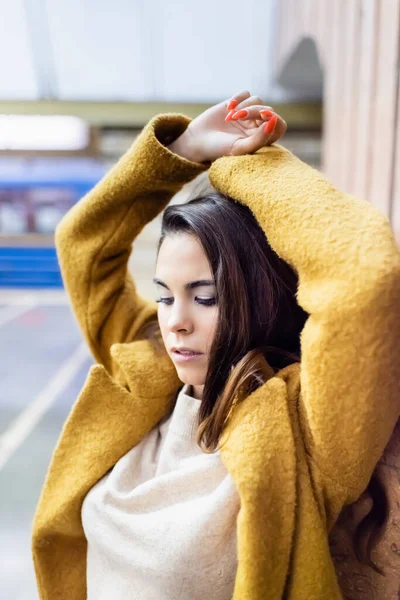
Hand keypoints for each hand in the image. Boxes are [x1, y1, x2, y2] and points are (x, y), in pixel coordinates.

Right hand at [168, 90, 286, 162]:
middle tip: (237, 118)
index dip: (275, 120)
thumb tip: (275, 121)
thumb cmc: (220, 149)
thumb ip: (260, 138)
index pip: (279, 126)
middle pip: (268, 110)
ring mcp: (247, 114)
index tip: (265, 118)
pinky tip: (228, 108)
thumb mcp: (240, 148)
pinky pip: (246, 93)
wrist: (197, 141)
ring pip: (257, 100)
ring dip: (244, 106)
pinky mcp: (237, 103)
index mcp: (262, 139)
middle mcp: (257, 126)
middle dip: (254, 112)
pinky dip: (238, 98)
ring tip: (230, 117)